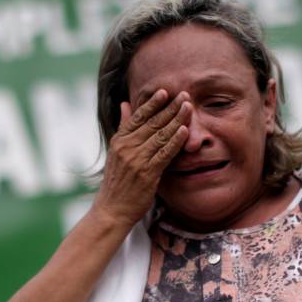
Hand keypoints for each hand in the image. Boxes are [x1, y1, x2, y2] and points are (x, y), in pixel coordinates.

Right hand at [91, 89, 190, 226]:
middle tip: (184, 94)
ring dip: (176, 119)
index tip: (165, 91)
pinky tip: (185, 131)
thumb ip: (123, 127)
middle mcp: (127, 147)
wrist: (112, 209)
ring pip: (160, 135)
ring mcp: (137, 160)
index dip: (152, 103)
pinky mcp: (147, 173)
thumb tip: (124, 104)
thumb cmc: (117, 181)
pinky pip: (164, 153)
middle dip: (170, 107)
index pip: (138, 116)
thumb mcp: (116, 151)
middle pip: (152, 122)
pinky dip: (175, 141)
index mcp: (120, 140)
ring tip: (189, 107)